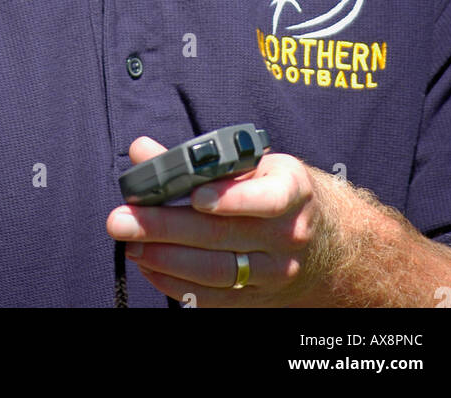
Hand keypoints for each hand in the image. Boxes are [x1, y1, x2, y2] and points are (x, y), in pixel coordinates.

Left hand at [106, 136, 348, 307]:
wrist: (327, 242)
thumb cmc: (276, 189)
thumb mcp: (254, 162)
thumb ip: (198, 158)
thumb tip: (142, 151)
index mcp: (291, 190)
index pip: (266, 198)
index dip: (230, 198)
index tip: (195, 196)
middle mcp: (287, 234)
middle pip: (223, 236)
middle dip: (166, 228)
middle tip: (122, 220)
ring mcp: (274, 272)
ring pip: (217, 271)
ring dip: (165, 258)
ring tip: (130, 243)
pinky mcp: (259, 298)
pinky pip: (215, 298)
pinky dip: (177, 284)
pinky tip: (149, 266)